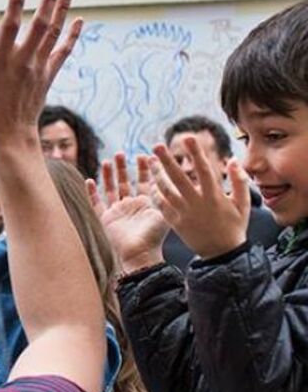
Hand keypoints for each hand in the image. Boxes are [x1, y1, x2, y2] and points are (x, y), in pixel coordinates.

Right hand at [0, 0, 81, 138]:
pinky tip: (79, 19)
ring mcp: (38, 67)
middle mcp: (22, 61)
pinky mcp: (48, 75)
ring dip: (61, 10)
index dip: (15, 5)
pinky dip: (72, 36)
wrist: (8, 132)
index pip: (9, 26)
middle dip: (47, 0)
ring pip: (53, 33)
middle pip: (39, 25)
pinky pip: (63, 52)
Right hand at [89, 152, 169, 272]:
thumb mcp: (165, 211)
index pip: (144, 181)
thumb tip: (171, 176)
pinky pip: (96, 203)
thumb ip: (166, 194)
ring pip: (111, 189)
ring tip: (108, 161)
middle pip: (125, 182)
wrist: (141, 253)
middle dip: (123, 167)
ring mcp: (117, 212)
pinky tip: (89, 180)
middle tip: (121, 153)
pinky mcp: (106, 219)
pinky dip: (92, 193)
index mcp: (146, 203)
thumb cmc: (155, 235)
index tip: (143, 155)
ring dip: (108, 175)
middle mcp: (131, 205)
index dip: (144, 168)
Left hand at [152, 139, 250, 259]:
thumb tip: (232, 160)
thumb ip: (239, 181)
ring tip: (149, 161)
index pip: (203, 170)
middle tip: (156, 145)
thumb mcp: (243, 203)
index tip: (188, 138)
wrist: (221, 253)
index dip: (196, 153)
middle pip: (178, 178)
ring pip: (166, 191)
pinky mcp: (174, 223)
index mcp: (214, 196)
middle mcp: (196, 203)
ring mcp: (184, 213)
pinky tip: (150, 183)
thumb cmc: (234, 226)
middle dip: (167, 161)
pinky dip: (154, 194)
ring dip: (156, 175)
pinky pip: (161, 206)